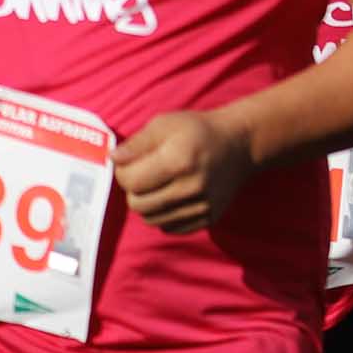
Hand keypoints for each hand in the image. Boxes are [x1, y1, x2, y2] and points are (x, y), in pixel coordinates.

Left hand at [115, 109, 252, 233]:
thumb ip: (136, 143)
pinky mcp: (209, 218)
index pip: (130, 181)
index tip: (131, 163)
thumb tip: (113, 159)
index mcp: (179, 160)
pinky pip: (170, 228)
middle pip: (137, 204)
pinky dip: (165, 215)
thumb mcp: (165, 124)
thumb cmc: (197, 130)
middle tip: (144, 175)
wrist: (240, 145)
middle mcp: (192, 186)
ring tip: (158, 186)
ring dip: (148, 204)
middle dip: (134, 190)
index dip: (123, 172)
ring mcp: (202, 205)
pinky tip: (172, 197)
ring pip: (152, 220)